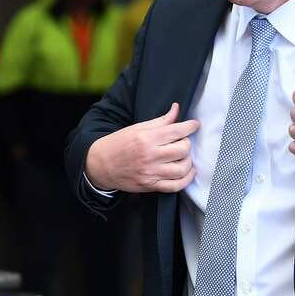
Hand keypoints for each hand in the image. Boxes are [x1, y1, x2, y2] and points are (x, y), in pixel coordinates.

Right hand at [85, 103, 199, 192]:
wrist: (100, 165)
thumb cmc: (118, 144)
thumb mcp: (137, 128)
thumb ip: (160, 121)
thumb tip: (176, 109)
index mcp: (146, 138)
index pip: (177, 131)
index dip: (190, 126)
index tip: (195, 125)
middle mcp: (149, 155)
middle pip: (183, 149)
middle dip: (187, 143)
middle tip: (182, 141)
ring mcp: (150, 172)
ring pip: (182, 168)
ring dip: (188, 161)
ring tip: (183, 156)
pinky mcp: (150, 185)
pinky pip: (175, 186)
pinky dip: (186, 180)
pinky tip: (187, 172)